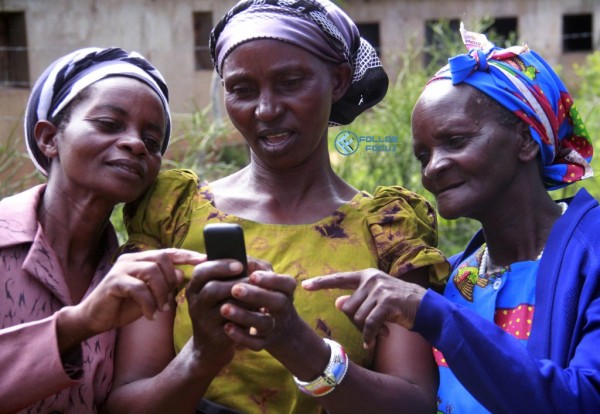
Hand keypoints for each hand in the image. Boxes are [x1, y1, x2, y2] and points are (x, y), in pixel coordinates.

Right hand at [58, 248, 205, 349]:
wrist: (94, 319)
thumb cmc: (124, 306)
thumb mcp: (150, 295)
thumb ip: (165, 284)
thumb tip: (181, 274)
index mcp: (142, 259)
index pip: (169, 252)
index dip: (187, 255)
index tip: (205, 260)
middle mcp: (131, 259)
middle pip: (162, 259)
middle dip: (171, 281)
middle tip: (168, 301)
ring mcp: (121, 269)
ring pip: (152, 272)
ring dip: (161, 293)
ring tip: (160, 309)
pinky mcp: (113, 282)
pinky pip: (139, 288)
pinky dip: (148, 303)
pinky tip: (150, 315)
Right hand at [185, 256, 273, 367]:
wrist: (211, 346)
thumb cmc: (219, 310)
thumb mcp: (216, 293)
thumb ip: (227, 277)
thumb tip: (250, 262)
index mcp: (194, 289)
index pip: (201, 272)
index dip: (220, 266)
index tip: (240, 264)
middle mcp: (196, 305)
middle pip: (212, 289)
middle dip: (236, 282)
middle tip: (254, 279)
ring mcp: (204, 322)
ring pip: (226, 307)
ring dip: (245, 299)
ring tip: (260, 293)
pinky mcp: (216, 337)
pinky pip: (234, 325)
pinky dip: (248, 316)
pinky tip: (260, 311)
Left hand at [222, 271, 300, 351]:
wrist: (278, 326)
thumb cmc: (262, 293)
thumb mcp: (262, 279)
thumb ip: (248, 266)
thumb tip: (228, 257)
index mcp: (285, 289)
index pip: (286, 283)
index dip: (271, 279)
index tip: (252, 275)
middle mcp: (284, 308)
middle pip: (277, 302)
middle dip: (256, 295)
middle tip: (235, 289)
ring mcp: (276, 326)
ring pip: (264, 323)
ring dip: (244, 316)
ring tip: (224, 308)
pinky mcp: (265, 342)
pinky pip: (255, 343)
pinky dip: (241, 336)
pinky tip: (226, 327)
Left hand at [302, 269, 426, 348]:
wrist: (427, 308)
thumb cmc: (399, 304)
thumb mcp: (376, 298)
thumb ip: (358, 299)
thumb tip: (338, 302)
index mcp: (366, 275)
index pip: (339, 279)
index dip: (321, 283)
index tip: (305, 285)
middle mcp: (371, 279)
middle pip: (348, 307)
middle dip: (356, 322)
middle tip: (372, 327)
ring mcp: (379, 290)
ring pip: (357, 317)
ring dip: (366, 330)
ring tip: (381, 330)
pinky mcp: (386, 303)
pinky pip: (368, 325)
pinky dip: (369, 337)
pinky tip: (371, 343)